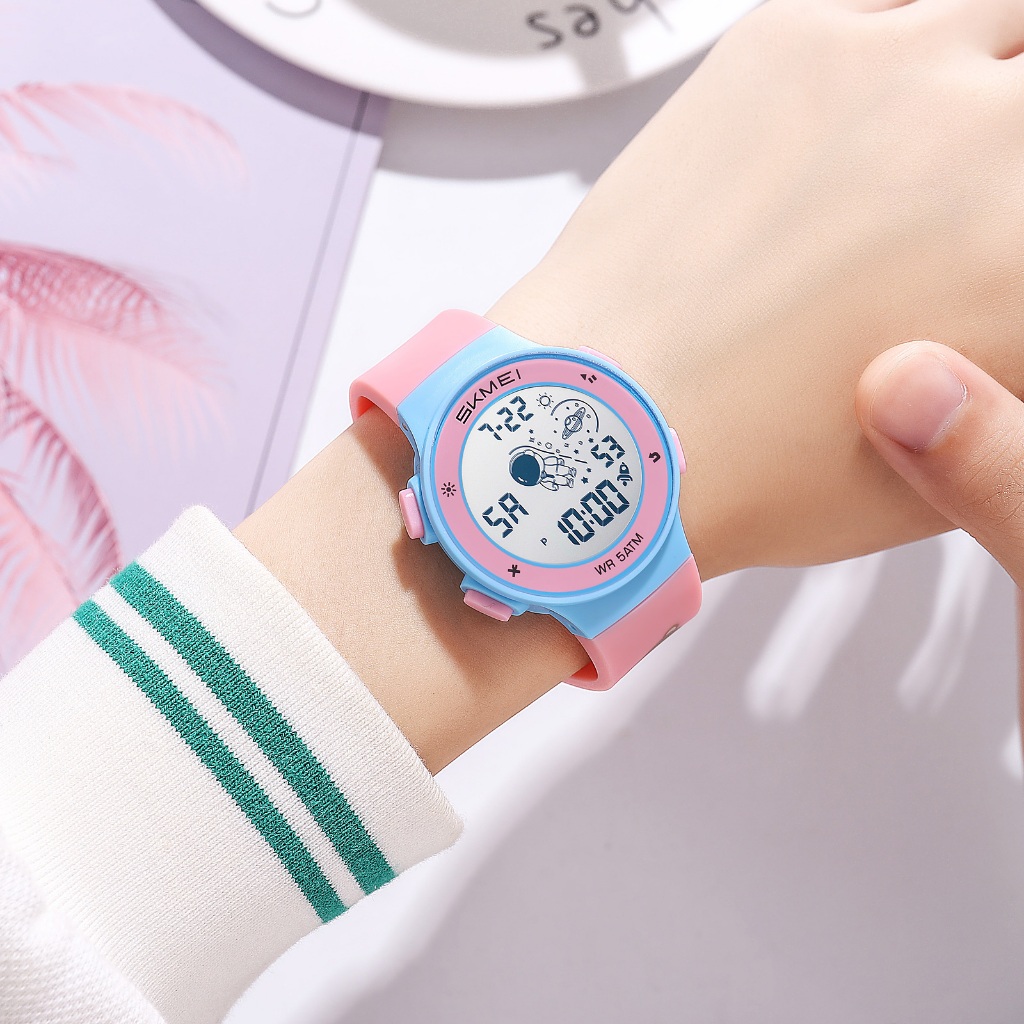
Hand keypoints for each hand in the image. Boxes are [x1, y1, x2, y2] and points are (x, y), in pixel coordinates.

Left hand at [241, 0, 1023, 769]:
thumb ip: (1005, 365)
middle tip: (966, 196)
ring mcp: (892, 70)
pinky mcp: (789, 42)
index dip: (1010, 225)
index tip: (994, 236)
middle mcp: (992, 137)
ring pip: (986, 25)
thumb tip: (1001, 293)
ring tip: (916, 152)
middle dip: (1000, 145)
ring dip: (971, 81)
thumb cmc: (759, 465)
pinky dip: (886, 57)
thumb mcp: (954, 464)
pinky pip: (879, 11)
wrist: (615, 430)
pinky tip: (850, 118)